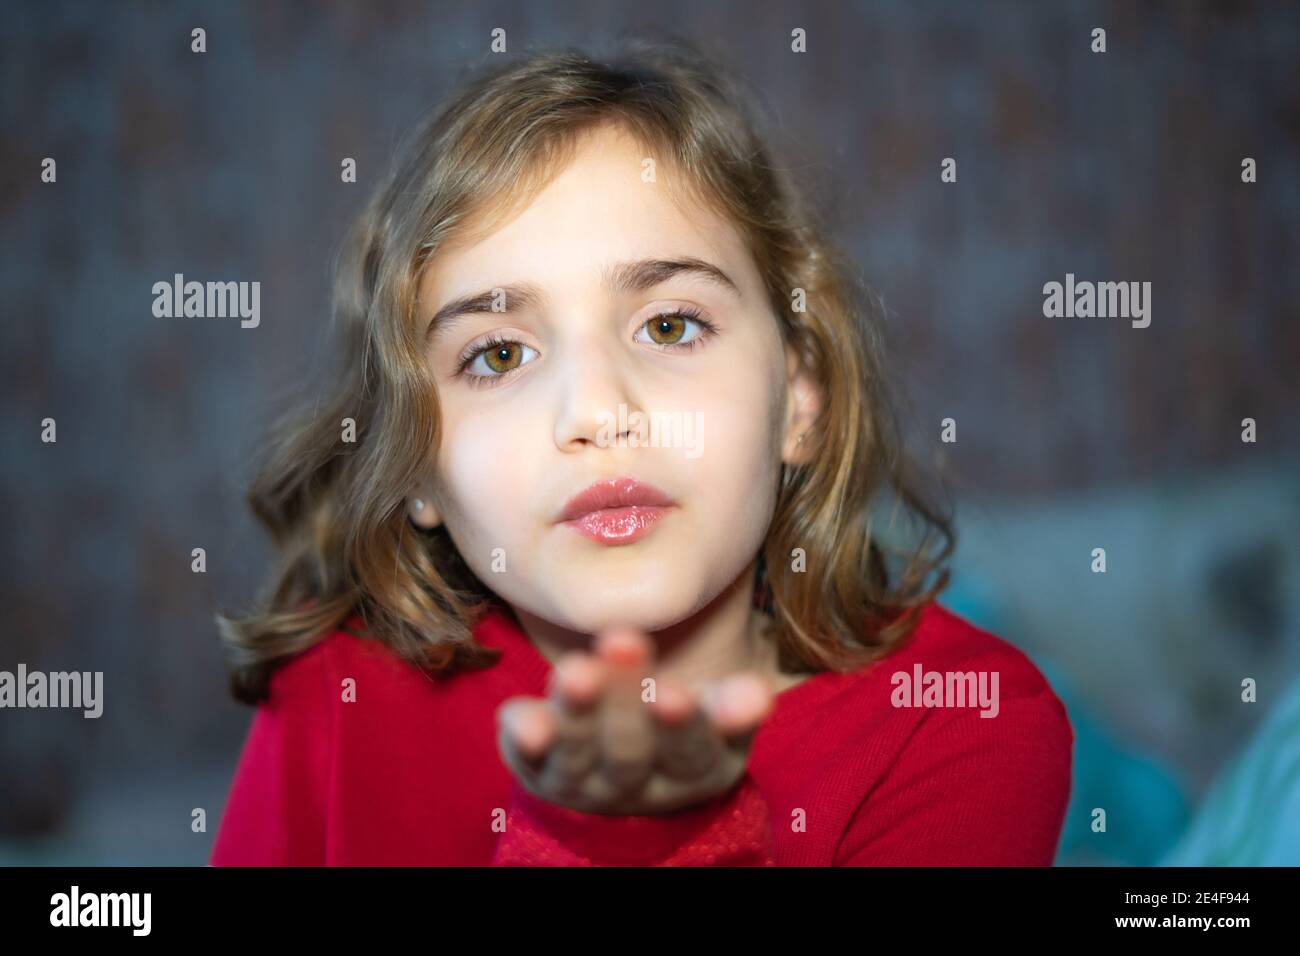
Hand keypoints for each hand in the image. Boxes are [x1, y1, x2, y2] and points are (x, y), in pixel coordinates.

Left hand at [496, 625, 774, 815]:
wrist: (626, 772)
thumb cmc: (680, 727)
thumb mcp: (717, 722)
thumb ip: (735, 705)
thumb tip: (758, 694)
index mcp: (692, 772)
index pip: (690, 753)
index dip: (682, 724)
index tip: (672, 692)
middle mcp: (634, 785)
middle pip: (630, 750)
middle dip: (624, 701)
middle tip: (621, 644)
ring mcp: (582, 781)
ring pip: (577, 751)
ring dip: (576, 710)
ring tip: (576, 670)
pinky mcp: (537, 768)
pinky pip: (525, 756)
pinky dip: (524, 735)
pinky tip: (519, 719)